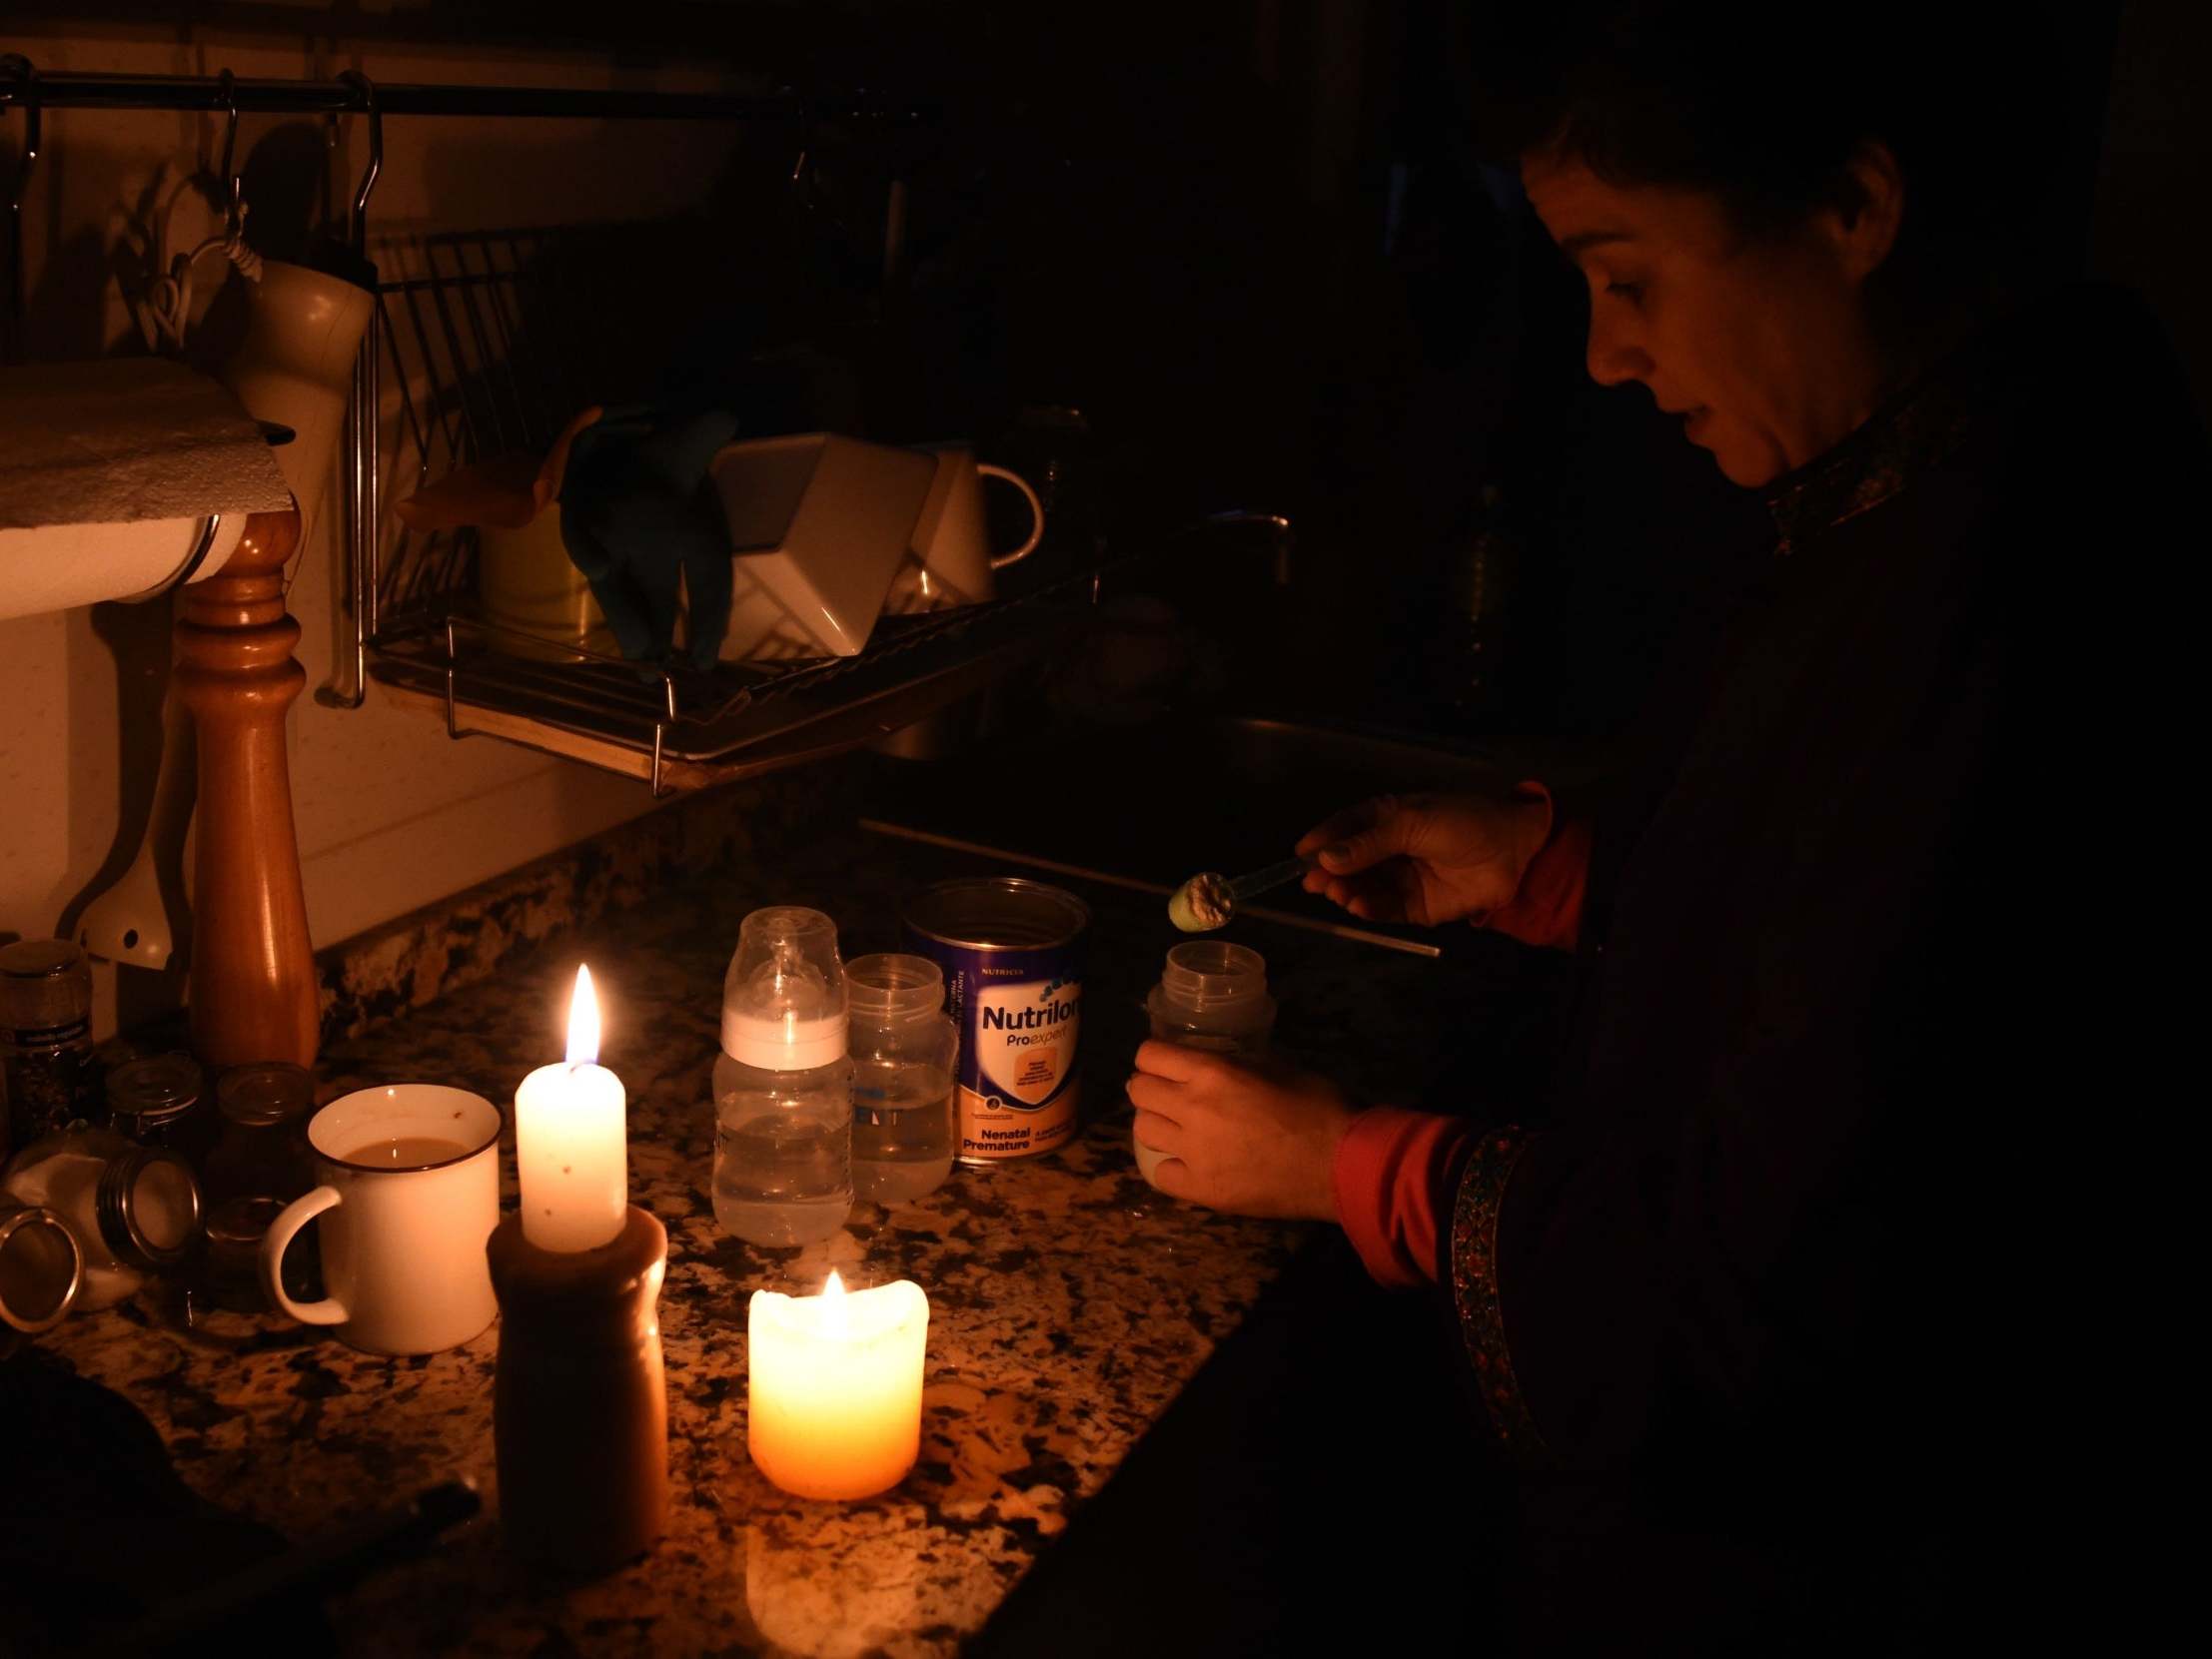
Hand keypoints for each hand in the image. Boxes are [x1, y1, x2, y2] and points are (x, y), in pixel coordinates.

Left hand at [1127, 1041, 1356, 1218]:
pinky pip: (1160, 1174)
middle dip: (1150, 1088)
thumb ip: (1238, 1064)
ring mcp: (1193, 1152)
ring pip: (1142, 1130)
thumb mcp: (1278, 1067)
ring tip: (1178, 1129)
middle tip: (1170, 1095)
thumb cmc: (1318, 1108)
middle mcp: (1192, 1108)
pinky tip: (1190, 1165)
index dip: (1155, 1057)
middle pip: (1138, 1091)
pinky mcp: (1200, 1189)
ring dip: (1157, 1124)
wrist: (1339, 1164)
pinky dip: (1171, 1166)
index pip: (1149, 1055)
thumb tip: (1219, 1063)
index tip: (1167, 1064)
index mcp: (1212, 1072)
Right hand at [1294, 788, 1551, 925]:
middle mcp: (1389, 850)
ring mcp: (1401, 879)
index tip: (1299, 854)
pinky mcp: (1415, 907)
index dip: (1322, 840)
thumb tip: (1326, 858)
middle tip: (1313, 882)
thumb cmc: (1463, 823)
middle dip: (1329, 872)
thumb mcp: (1413, 823)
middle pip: (1349, 863)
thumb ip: (1369, 842)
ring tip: (1338, 893)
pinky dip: (1369, 909)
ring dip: (1347, 891)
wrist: (1513, 851)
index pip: (1345, 828)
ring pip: (1362, 888)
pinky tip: (1359, 906)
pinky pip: (1384, 909)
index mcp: (1388, 819)